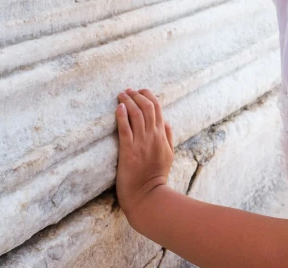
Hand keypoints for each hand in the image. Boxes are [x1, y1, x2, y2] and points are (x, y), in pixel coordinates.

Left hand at [115, 88, 174, 222]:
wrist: (148, 197)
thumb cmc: (156, 178)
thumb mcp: (169, 156)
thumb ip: (169, 138)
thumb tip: (167, 122)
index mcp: (162, 137)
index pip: (157, 108)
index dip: (148, 96)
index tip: (139, 91)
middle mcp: (153, 137)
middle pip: (147, 107)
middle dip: (137, 95)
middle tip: (128, 90)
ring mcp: (141, 144)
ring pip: (136, 114)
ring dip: (128, 101)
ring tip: (121, 94)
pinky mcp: (129, 151)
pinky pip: (125, 128)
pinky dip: (121, 115)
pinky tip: (118, 107)